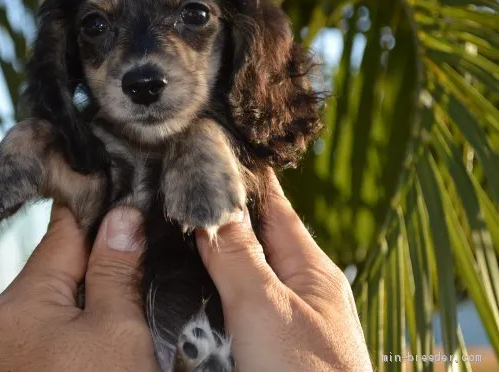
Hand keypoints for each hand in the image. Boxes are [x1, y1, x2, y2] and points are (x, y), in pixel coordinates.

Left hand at [0, 204, 157, 371]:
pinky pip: (50, 339)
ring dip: (90, 299)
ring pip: (55, 308)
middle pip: (58, 271)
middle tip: (143, 251)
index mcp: (20, 303)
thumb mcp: (120, 330)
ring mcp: (6, 359)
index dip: (98, 210)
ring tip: (131, 297)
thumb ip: (116, 270)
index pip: (62, 233)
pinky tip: (107, 340)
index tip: (127, 193)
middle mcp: (1, 328)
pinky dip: (77, 332)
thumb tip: (121, 217)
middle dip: (98, 261)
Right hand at [196, 170, 371, 371]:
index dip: (248, 177)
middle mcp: (303, 294)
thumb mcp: (263, 307)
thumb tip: (213, 200)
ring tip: (185, 239)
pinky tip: (200, 297)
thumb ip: (237, 255)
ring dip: (218, 261)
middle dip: (224, 218)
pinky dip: (219, 299)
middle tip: (186, 192)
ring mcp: (289, 324)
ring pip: (247, 278)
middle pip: (258, 241)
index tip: (222, 147)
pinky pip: (241, 312)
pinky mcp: (272, 350)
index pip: (276, 206)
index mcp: (312, 271)